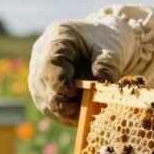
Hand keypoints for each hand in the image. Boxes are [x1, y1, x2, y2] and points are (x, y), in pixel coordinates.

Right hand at [28, 5, 153, 125]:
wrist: (107, 47)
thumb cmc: (109, 43)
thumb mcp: (113, 50)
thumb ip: (107, 66)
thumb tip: (101, 89)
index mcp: (57, 37)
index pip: (50, 64)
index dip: (60, 82)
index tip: (75, 93)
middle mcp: (41, 56)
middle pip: (44, 86)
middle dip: (66, 102)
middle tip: (88, 108)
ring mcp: (40, 75)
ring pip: (46, 102)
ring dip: (68, 112)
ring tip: (90, 112)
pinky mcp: (45, 92)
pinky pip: (51, 110)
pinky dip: (68, 116)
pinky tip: (85, 115)